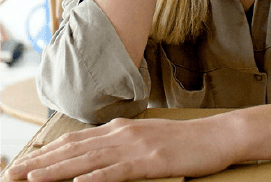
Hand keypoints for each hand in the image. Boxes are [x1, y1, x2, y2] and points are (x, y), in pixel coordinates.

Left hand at [4, 117, 234, 181]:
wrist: (215, 136)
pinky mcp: (151, 162)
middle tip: (12, 173)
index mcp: (122, 128)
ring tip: (31, 178)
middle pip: (75, 149)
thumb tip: (95, 156)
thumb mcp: (147, 138)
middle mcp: (124, 134)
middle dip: (42, 162)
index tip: (24, 163)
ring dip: (58, 170)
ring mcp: (137, 147)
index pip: (77, 140)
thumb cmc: (182, 141)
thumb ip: (120, 144)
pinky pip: (118, 172)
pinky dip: (96, 177)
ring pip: (89, 159)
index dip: (49, 152)